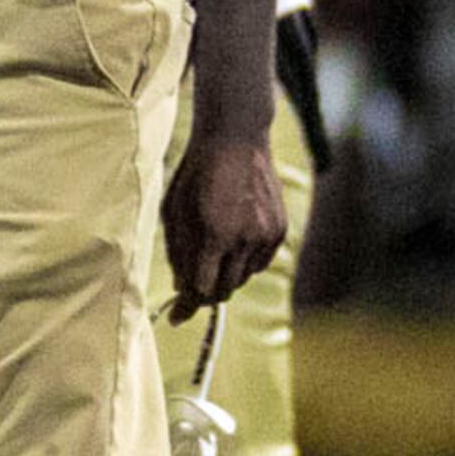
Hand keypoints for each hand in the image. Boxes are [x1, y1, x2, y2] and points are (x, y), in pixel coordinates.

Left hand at [162, 134, 285, 317]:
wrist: (236, 138)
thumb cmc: (197, 172)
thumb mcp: (175, 210)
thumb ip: (178, 251)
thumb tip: (182, 288)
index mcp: (215, 234)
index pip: (201, 288)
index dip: (186, 305)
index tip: (174, 317)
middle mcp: (246, 238)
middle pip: (224, 290)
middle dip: (204, 293)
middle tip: (190, 288)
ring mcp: (267, 235)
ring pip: (243, 278)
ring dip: (224, 276)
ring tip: (210, 255)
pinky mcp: (280, 230)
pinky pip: (259, 263)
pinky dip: (244, 262)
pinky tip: (231, 244)